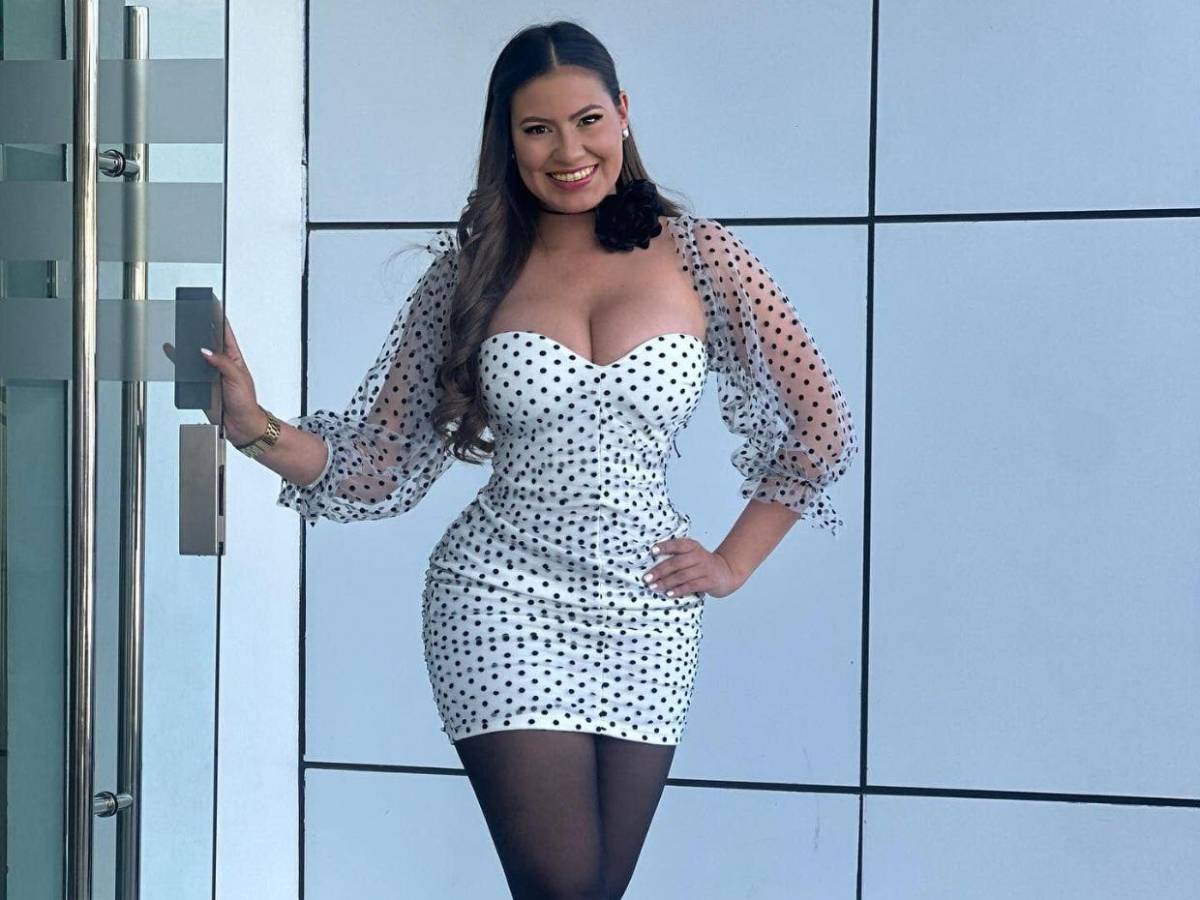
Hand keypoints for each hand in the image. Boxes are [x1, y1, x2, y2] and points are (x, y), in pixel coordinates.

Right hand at [161, 316, 264, 443]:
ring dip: (187, 345)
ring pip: (196, 355)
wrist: (240, 424)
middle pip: (207, 341)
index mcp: (234, 358)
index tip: (213, 304)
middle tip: (190, 314)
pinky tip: (172, 352)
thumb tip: (206, 351)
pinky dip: (179, 361)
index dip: (219, 318)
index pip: (225, 333)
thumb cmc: (246, 402)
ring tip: (177, 330)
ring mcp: (211, 373)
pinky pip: (188, 370)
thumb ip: (221, 363)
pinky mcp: (202, 384)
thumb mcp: (237, 378)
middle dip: (199, 329)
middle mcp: (221, 363)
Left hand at [643, 537, 745, 599]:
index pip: (678, 544)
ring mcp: (705, 569)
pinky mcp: (709, 581)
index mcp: (693, 546)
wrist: (727, 572)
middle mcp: (699, 556)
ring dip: (666, 582)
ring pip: (682, 576)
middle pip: (676, 563)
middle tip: (647, 578)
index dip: (665, 547)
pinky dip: (679, 590)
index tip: (652, 551)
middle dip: (659, 571)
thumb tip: (652, 563)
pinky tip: (669, 594)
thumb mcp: (693, 554)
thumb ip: (677, 555)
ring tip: (654, 587)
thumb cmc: (702, 564)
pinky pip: (691, 586)